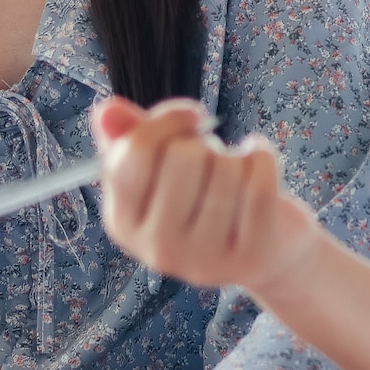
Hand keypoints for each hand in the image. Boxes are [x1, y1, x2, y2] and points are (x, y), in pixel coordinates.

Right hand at [92, 97, 322, 293]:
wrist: (263, 251)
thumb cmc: (205, 198)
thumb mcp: (161, 169)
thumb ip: (130, 138)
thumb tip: (106, 111)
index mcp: (123, 222)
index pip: (135, 152)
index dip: (167, 120)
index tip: (191, 118)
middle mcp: (157, 247)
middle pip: (182, 156)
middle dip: (204, 144)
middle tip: (212, 161)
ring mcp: (204, 259)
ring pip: (224, 168)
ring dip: (235, 156)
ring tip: (234, 174)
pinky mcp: (250, 258)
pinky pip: (259, 184)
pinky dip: (263, 157)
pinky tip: (259, 161)